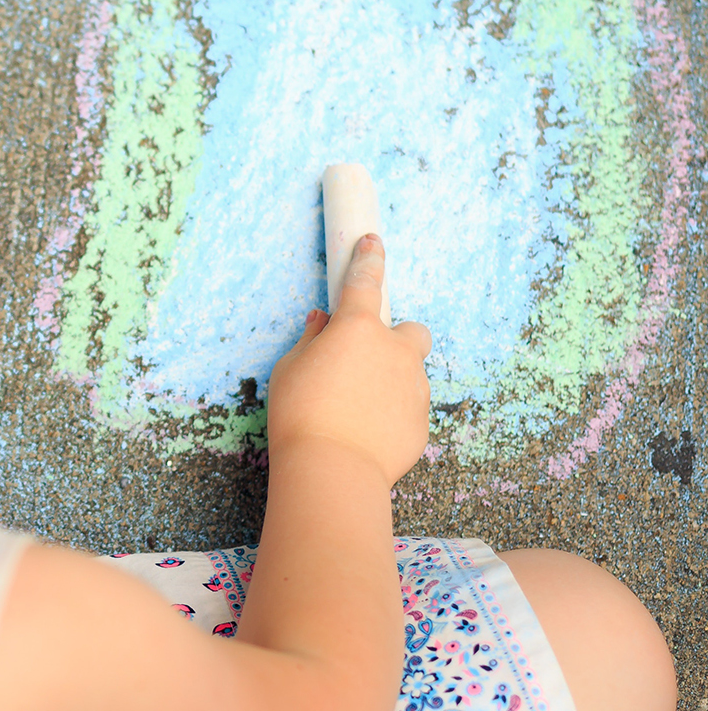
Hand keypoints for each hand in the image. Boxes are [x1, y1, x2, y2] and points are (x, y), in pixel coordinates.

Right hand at [266, 235, 431, 485]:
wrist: (332, 469)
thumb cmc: (300, 413)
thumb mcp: (290, 368)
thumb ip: (311, 341)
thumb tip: (323, 324)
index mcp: (358, 329)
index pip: (364, 281)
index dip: (368, 258)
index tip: (372, 241)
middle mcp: (394, 351)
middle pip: (412, 331)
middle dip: (397, 340)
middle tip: (368, 360)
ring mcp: (414, 387)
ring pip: (410, 373)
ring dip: (391, 380)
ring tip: (357, 410)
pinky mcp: (421, 422)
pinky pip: (409, 408)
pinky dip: (392, 414)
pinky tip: (365, 433)